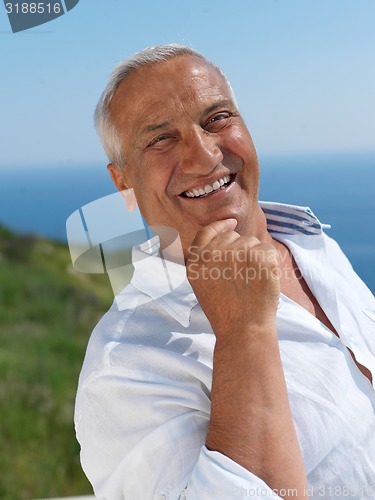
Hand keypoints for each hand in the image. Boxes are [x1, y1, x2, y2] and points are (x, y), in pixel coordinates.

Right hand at [186, 218, 279, 337]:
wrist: (243, 329)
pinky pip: (267, 249)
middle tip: (242, 276)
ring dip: (254, 257)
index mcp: (197, 260)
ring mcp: (238, 252)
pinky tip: (263, 280)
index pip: (207, 231)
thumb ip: (204, 259)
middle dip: (240, 249)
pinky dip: (269, 263)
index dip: (220, 226)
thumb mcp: (200, 283)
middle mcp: (215, 252)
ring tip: (251, 282)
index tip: (232, 223)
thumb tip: (223, 234)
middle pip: (233, 236)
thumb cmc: (224, 311)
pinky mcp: (259, 256)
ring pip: (252, 242)